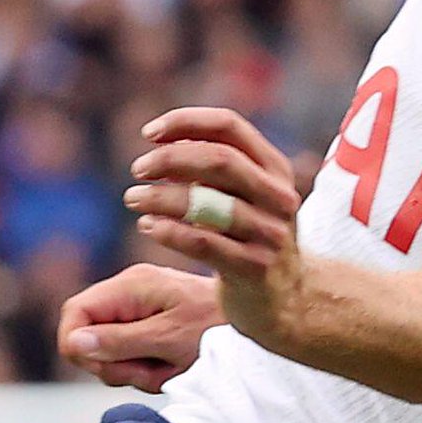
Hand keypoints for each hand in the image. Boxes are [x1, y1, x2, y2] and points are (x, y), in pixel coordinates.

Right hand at [59, 264, 226, 392]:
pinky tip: (174, 369)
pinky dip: (149, 370)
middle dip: (114, 364)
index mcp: (131, 286)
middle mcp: (130, 293)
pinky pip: (132, 356)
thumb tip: (74, 343)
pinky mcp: (151, 326)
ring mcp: (139, 310)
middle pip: (89, 337)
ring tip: (171, 369)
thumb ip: (120, 342)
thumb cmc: (218, 329)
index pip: (76, 312)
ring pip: (110, 352)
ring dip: (136, 371)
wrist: (260, 322)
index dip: (77, 344)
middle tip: (150, 371)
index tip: (102, 367)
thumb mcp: (168, 340)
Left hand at [124, 107, 307, 349]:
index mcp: (275, 169)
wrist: (289, 300)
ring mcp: (270, 234)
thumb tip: (165, 141)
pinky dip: (169, 231)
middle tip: (139, 169)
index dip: (186, 122)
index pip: (230, 125)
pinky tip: (148, 226)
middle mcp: (278, 197)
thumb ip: (217, 168)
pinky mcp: (255, 269)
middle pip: (219, 160)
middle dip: (171, 159)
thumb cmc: (253, 239)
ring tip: (133, 198)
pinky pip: (203, 243)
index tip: (149, 133)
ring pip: (207, 203)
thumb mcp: (248, 196)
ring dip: (161, 197)